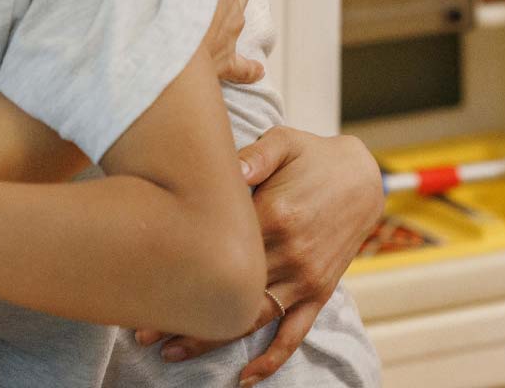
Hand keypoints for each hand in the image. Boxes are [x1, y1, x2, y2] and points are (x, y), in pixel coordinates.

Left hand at [132, 127, 381, 383]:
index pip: (216, 250)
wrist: (363, 175)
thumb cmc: (312, 155)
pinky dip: (272, 359)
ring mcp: (306, 278)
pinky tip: (245, 377)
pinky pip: (295, 333)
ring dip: (212, 341)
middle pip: (228, 292)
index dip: (179, 269)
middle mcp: (290, 253)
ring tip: (171, 352)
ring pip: (252, 319)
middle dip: (183, 315)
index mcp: (274, 214)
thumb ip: (254, 155)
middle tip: (141, 333)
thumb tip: (229, 164)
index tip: (142, 285)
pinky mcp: (319, 292)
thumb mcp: (284, 141)